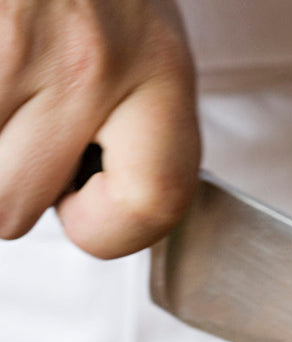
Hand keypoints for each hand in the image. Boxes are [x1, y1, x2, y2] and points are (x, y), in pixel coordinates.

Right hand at [0, 0, 199, 257]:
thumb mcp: (141, 40)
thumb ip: (135, 128)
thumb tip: (89, 212)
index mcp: (156, 67)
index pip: (155, 199)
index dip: (111, 231)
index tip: (85, 213)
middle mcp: (87, 60)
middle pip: (12, 209)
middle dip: (3, 182)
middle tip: (14, 125)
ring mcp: (10, 44)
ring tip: (1, 88)